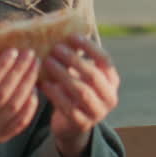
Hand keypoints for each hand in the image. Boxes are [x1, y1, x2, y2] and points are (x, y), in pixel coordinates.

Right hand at [0, 48, 39, 156]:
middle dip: (19, 72)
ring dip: (27, 85)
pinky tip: (34, 89)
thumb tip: (6, 60)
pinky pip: (20, 122)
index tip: (13, 51)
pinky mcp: (1, 139)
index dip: (1, 66)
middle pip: (3, 94)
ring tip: (33, 68)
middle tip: (29, 55)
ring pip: (14, 107)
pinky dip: (30, 105)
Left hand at [40, 35, 119, 156]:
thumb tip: (61, 30)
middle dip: (74, 60)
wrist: (72, 126)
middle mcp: (109, 97)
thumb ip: (77, 58)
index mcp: (112, 81)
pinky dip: (55, 94)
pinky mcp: (82, 124)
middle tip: (56, 49)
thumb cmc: (74, 91)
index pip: (105, 60)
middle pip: (93, 75)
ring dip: (63, 75)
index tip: (72, 36)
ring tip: (47, 62)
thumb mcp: (80, 75)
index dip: (89, 47)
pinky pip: (68, 107)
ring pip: (81, 91)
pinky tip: (43, 84)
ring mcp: (97, 113)